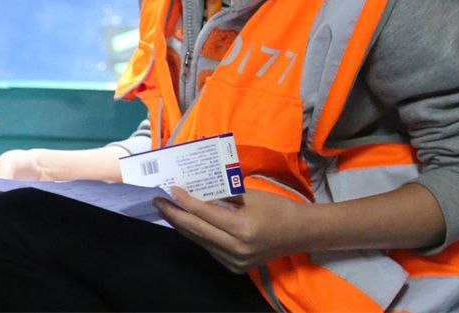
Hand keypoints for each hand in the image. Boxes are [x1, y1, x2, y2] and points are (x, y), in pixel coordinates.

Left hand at [153, 187, 310, 272]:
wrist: (300, 234)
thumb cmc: (279, 209)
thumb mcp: (251, 196)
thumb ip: (224, 197)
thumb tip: (197, 191)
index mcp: (243, 229)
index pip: (205, 214)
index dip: (186, 202)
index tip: (171, 190)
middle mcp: (236, 249)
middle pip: (197, 230)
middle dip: (175, 215)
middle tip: (158, 201)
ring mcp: (235, 261)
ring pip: (200, 242)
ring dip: (183, 225)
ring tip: (168, 211)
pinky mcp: (235, 267)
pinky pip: (210, 249)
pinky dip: (197, 235)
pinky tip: (187, 223)